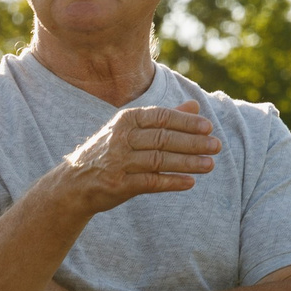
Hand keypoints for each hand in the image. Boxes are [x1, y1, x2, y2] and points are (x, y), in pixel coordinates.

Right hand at [56, 100, 219, 213]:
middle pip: (163, 138)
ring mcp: (118, 162)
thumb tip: (195, 106)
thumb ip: (163, 118)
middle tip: (217, 146)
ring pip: (159, 160)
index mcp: (126, 120)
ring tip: (210, 165)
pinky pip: (150, 182)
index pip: (162, 117)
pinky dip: (171, 182)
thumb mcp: (131, 130)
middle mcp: (121, 138)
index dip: (187, 123)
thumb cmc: (108, 153)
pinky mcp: (118, 185)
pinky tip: (189, 182)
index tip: (208, 127)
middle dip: (193, 142)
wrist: (73, 183)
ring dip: (187, 163)